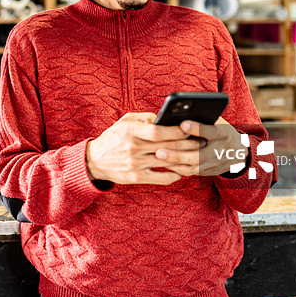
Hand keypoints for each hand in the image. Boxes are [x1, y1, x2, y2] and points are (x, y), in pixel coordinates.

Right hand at [86, 113, 204, 184]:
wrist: (95, 160)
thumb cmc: (113, 137)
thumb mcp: (124, 122)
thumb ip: (144, 118)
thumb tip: (164, 118)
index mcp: (130, 132)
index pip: (157, 131)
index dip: (175, 130)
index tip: (188, 128)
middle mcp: (133, 149)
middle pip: (166, 146)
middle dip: (185, 143)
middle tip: (200, 141)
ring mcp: (135, 165)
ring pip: (166, 162)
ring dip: (183, 159)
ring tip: (195, 155)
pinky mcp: (136, 178)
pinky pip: (160, 178)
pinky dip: (173, 175)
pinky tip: (181, 171)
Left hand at [153, 117, 248, 176]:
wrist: (238, 154)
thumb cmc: (222, 132)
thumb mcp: (218, 123)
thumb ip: (204, 119)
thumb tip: (181, 113)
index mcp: (223, 134)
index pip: (211, 131)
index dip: (197, 128)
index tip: (183, 123)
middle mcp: (218, 151)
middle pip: (197, 154)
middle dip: (177, 153)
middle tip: (159, 150)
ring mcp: (212, 164)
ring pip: (191, 166)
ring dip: (173, 162)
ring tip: (158, 156)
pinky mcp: (206, 172)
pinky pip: (190, 171)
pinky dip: (176, 168)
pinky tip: (163, 162)